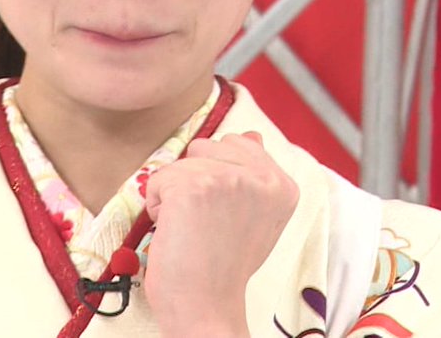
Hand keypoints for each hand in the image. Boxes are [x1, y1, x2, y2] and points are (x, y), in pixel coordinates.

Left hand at [142, 131, 298, 335]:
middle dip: (196, 181)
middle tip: (208, 224)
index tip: (224, 215)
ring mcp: (228, 178)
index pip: (238, 143)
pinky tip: (177, 232)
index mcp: (282, 184)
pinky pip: (157, 180)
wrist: (206, 306)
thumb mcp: (255, 216)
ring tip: (193, 228)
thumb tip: (251, 135)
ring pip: (181, 162)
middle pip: (206, 147)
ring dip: (175, 194)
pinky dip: (157, 207)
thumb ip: (253, 175)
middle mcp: (262, 177)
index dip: (219, 178)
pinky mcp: (194, 185)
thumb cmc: (223, 266)